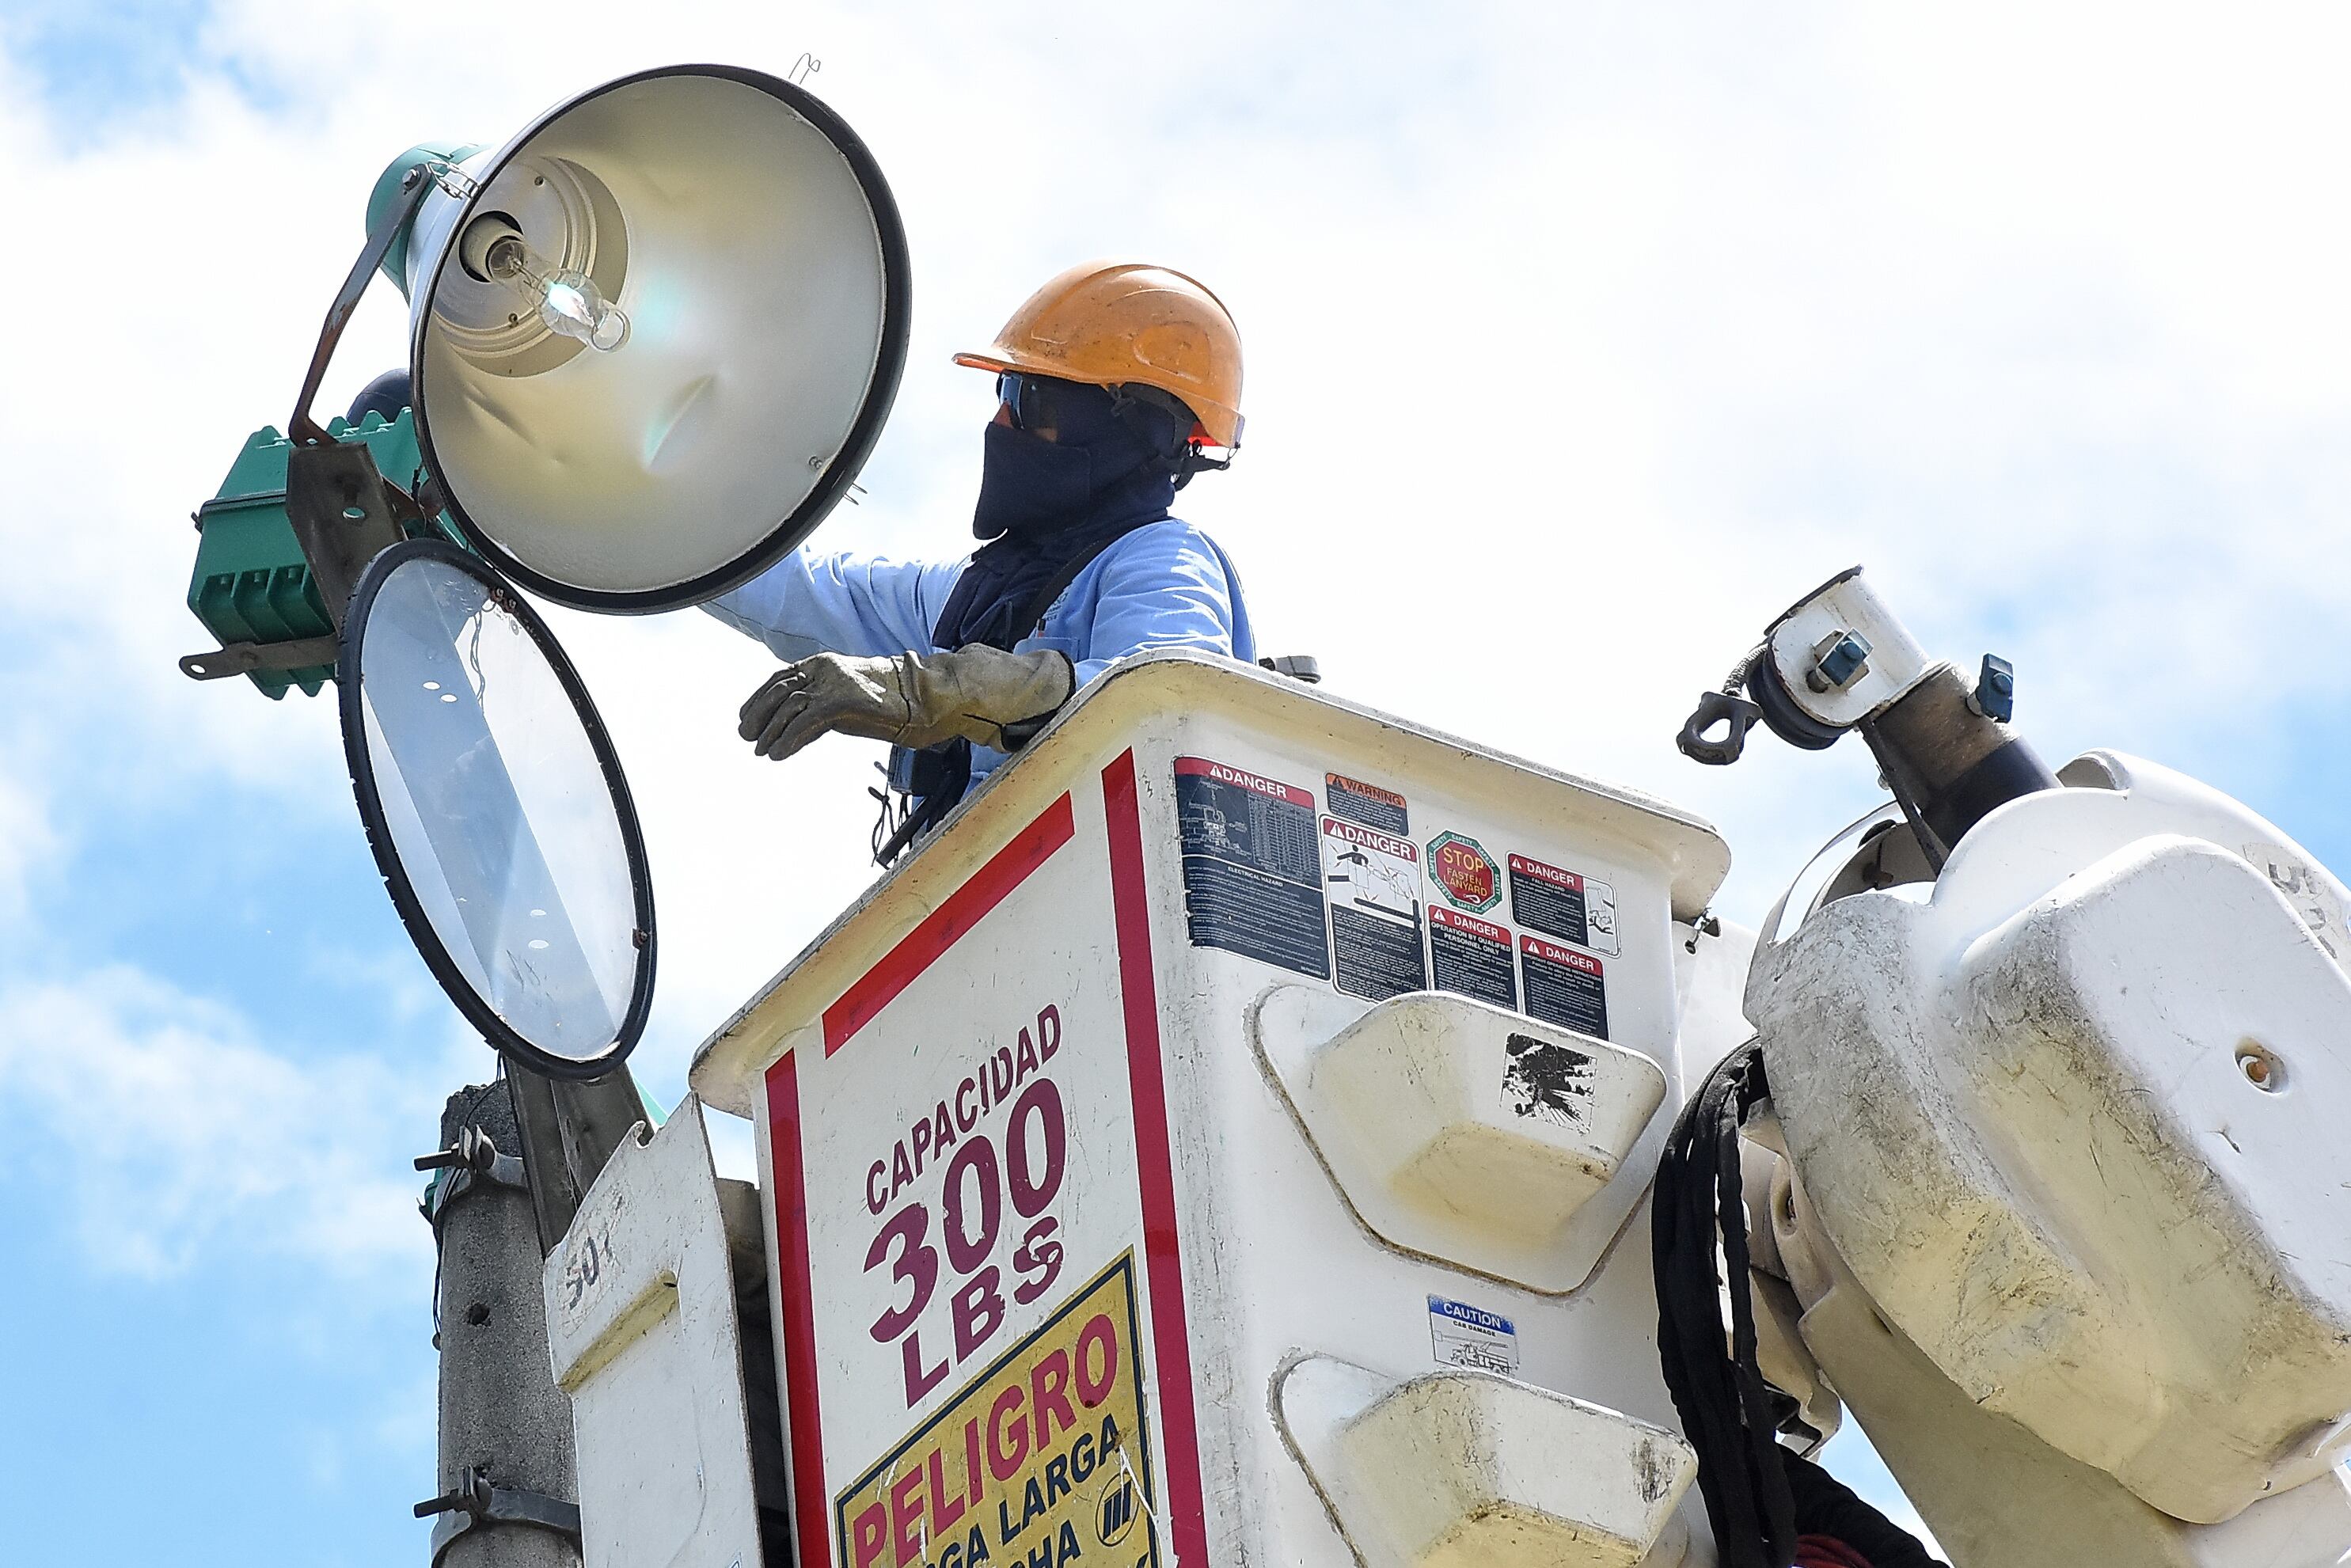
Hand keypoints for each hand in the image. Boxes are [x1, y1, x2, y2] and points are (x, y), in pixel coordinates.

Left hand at [738, 653, 910, 760]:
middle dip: (758, 713)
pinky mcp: (842, 700)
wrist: (921, 700)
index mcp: (822, 665)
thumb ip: (818, 711)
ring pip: (788, 705)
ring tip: (761, 750)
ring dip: (770, 730)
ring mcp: (833, 683)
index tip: (746, 717)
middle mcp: (824, 670)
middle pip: (778, 689)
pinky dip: (788, 739)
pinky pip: (805, 720)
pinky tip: (779, 753)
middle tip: (746, 735)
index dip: (758, 698)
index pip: (780, 678)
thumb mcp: (844, 704)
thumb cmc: (887, 705)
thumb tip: (791, 731)